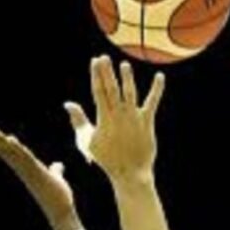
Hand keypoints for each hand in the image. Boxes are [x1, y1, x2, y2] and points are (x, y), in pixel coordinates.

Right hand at [0, 123, 77, 229]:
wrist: (61, 213)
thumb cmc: (58, 198)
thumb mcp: (56, 179)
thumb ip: (55, 171)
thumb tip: (58, 165)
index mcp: (27, 168)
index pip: (10, 151)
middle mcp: (24, 170)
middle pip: (5, 151)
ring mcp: (28, 172)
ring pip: (11, 153)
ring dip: (0, 141)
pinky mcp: (36, 175)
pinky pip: (25, 159)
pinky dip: (17, 150)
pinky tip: (10, 139)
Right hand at [64, 55, 164, 183]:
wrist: (129, 172)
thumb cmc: (106, 158)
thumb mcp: (87, 140)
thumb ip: (78, 120)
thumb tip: (68, 104)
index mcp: (103, 118)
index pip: (98, 91)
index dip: (96, 75)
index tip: (95, 61)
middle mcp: (118, 115)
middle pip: (111, 89)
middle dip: (107, 72)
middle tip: (104, 57)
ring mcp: (133, 117)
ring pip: (130, 93)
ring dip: (127, 78)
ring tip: (125, 65)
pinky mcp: (147, 121)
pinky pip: (152, 102)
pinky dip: (157, 89)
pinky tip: (160, 77)